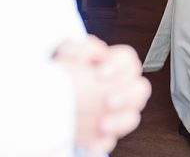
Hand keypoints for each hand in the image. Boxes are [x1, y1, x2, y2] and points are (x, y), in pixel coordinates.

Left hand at [54, 37, 150, 153]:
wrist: (48, 99)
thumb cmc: (62, 75)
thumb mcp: (67, 54)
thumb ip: (84, 47)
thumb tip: (100, 51)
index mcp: (114, 67)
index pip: (129, 61)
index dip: (119, 66)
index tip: (101, 72)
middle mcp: (120, 89)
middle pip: (141, 89)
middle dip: (127, 95)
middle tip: (108, 101)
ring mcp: (116, 112)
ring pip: (132, 117)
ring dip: (119, 122)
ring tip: (102, 125)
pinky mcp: (106, 132)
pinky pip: (111, 140)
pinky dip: (102, 142)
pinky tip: (92, 143)